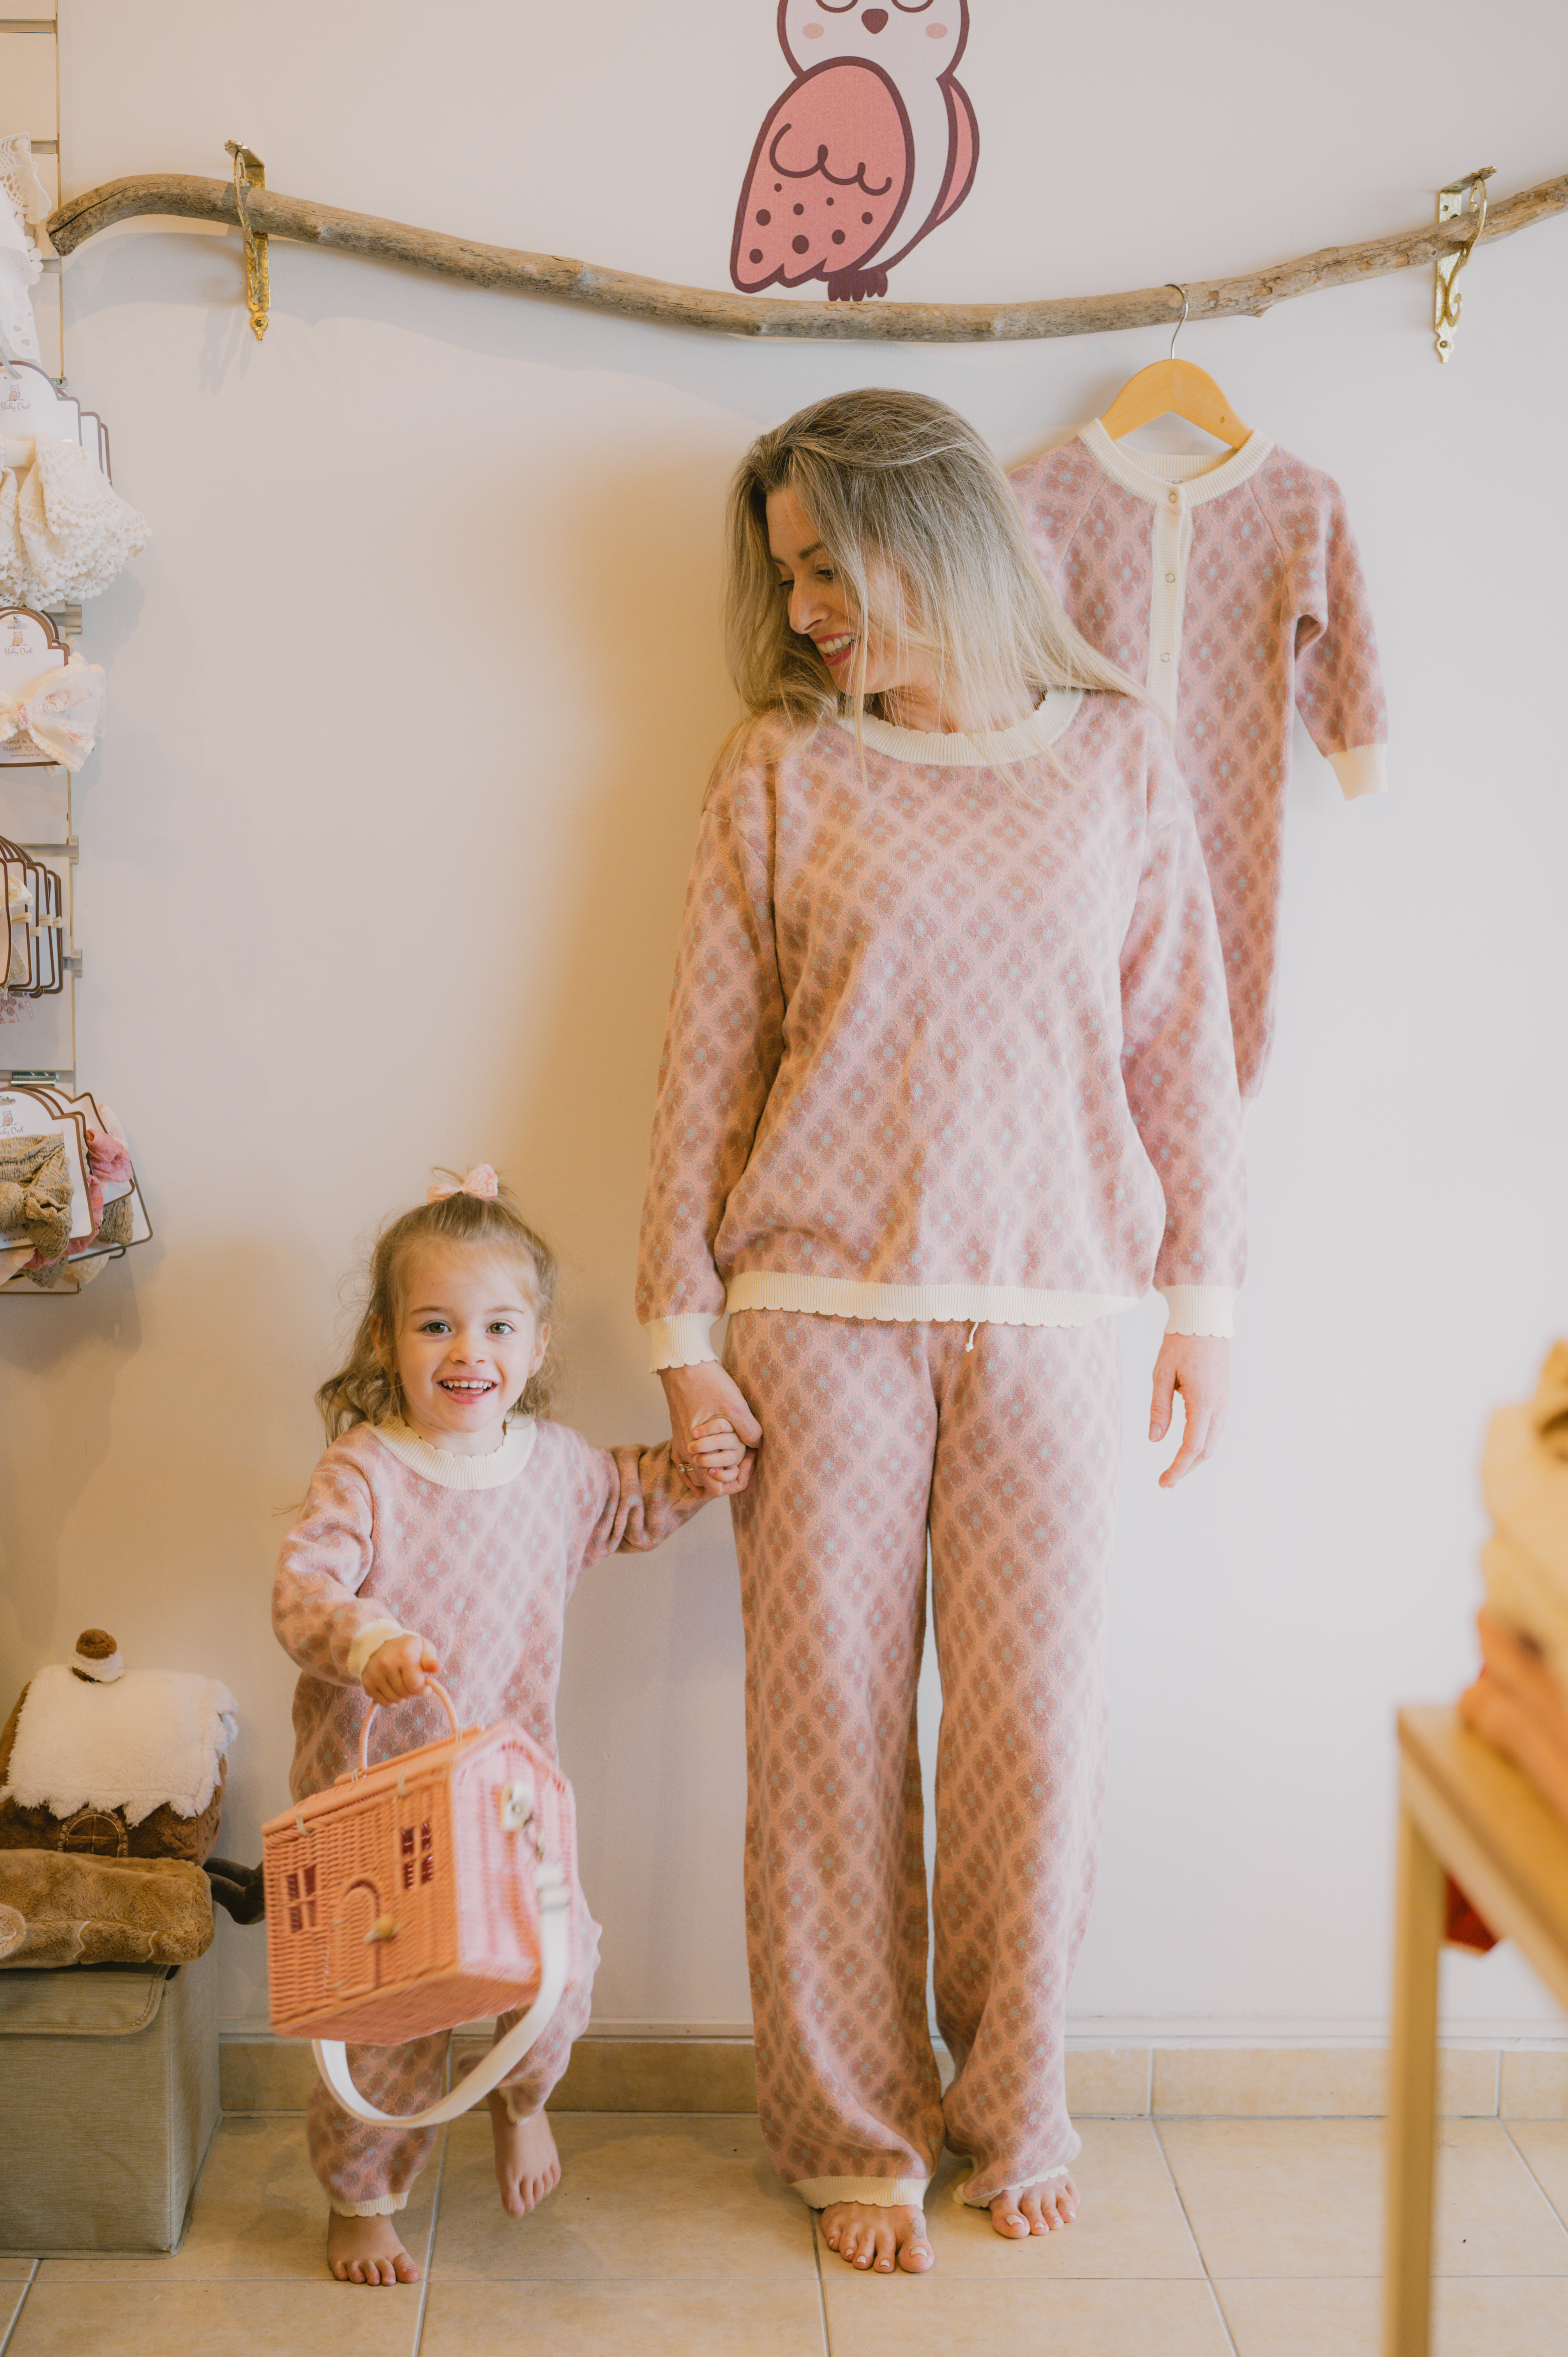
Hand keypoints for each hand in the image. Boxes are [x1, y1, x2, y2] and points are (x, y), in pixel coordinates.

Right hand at [363, 1633, 439, 1703]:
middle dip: (413, 1692)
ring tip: (402, 1684)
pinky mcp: (367, 1683)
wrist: (381, 1644)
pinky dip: (392, 1700)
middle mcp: (386, 1664)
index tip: (424, 1683)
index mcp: (404, 1654)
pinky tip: (393, 1689)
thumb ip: (431, 1659)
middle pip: (406, 1694)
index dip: (424, 1689)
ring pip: (395, 1700)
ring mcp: (375, 1674)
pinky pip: (384, 1703)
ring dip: (403, 1697)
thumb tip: (437, 1667)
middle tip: (412, 1681)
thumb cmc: (407, 1648)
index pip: (416, 1685)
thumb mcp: (423, 1647)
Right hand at [660, 1361, 762, 1497]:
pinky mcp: (677, 1433)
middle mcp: (686, 1452)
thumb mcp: (735, 1405)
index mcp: (699, 1451)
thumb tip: (757, 1446)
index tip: (750, 1460)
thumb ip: (749, 1429)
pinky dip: (696, 1470)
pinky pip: (683, 1463)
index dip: (738, 1479)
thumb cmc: (707, 1382)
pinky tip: (709, 1467)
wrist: (682, 1362)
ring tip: (732, 1456)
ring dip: (714, 1470)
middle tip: (745, 1457)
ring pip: (695, 1475)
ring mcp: (679, 1443)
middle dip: (728, 1475)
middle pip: (707, 1485)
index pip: (717, 1488)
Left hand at [1149, 1332, 1228, 1488]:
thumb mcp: (1162, 1374)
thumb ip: (1159, 1408)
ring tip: (1174, 1469)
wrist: (1205, 1321)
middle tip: (1165, 1482)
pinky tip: (1188, 1448)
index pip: (1192, 1446)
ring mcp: (1225, 1402)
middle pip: (1205, 1450)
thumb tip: (1154, 1439)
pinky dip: (1202, 1445)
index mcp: (1203, 1401)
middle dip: (1186, 1469)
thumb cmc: (1181, 1343)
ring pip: (1213, 1442)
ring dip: (1195, 1459)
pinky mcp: (1224, 1397)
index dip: (1178, 1467)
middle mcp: (1219, 1406)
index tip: (1164, 1482)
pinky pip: (1216, 1429)